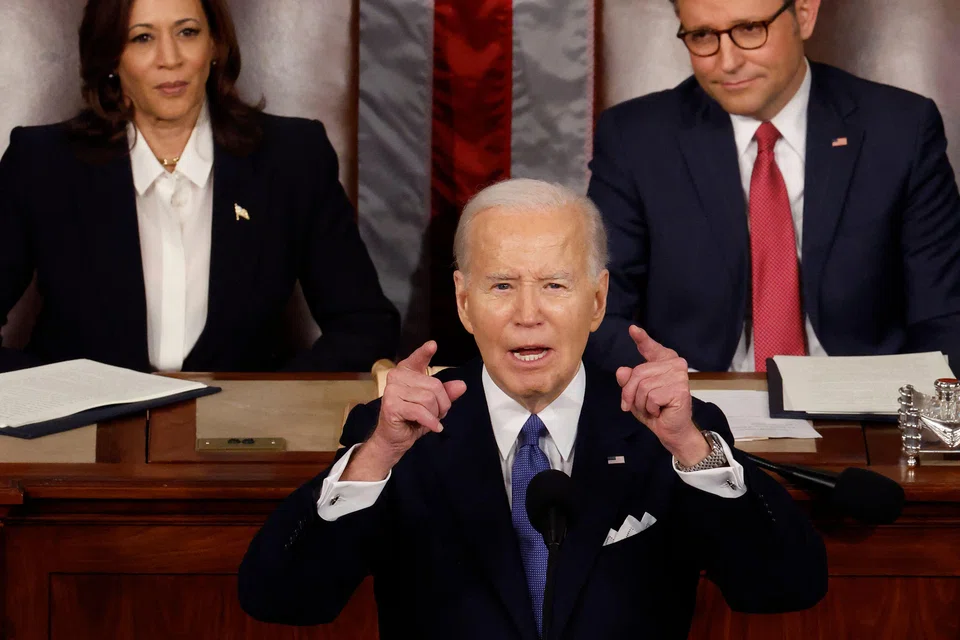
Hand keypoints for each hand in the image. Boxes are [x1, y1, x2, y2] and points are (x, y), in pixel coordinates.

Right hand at [342, 341, 466, 480]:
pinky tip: (433, 427)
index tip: (433, 346)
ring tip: (429, 420)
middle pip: (434, 385)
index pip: (417, 359)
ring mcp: (392, 390)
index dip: (425, 352)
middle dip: (442, 404)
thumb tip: (461, 385)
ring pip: (428, 399)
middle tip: (436, 414)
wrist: (394, 439)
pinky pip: (420, 411)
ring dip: (435, 414)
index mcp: (406, 372)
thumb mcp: (434, 405)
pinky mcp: (391, 405)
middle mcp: (396, 377)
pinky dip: (431, 422)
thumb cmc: (412, 419)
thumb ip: (446, 394)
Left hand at [615, 326, 708, 466]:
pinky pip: (651, 397)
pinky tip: (660, 411)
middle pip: (637, 373)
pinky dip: (650, 408)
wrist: (671, 430)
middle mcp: (674, 364)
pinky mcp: (679, 389)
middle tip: (636, 405)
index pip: (650, 347)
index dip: (641, 338)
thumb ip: (628, 381)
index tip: (633, 329)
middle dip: (630, 393)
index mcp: (663, 362)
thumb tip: (622, 371)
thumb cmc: (655, 410)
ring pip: (643, 386)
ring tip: (652, 408)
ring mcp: (678, 376)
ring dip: (641, 403)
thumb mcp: (635, 394)